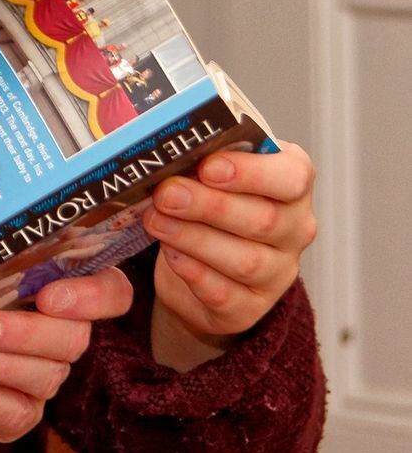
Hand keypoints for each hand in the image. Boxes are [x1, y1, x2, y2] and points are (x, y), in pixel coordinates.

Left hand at [0, 269, 133, 444]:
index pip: (109, 291)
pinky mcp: (15, 415)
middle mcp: (55, 336)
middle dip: (24, 332)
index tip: (49, 297)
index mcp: (50, 289)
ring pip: (46, 376)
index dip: (94, 295)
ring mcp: (38, 378)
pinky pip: (15, 411)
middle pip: (75, 338)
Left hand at [145, 141, 316, 367]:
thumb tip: (158, 146)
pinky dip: (194, 272)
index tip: (208, 167)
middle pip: (264, 219)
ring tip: (156, 220)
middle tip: (167, 194)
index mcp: (291, 184)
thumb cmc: (208, 201)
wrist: (200, 264)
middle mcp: (295, 229)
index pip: (293, 176)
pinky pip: (225, 293)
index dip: (252, 172)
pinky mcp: (250, 306)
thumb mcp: (209, 171)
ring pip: (246, 260)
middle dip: (209, 205)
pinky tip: (170, 254)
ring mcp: (278, 272)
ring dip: (194, 238)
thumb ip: (199, 157)